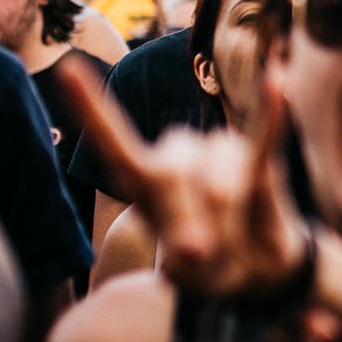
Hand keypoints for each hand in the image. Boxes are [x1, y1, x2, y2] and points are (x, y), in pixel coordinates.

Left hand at [58, 60, 308, 301]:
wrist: (255, 272)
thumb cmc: (209, 266)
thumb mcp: (189, 272)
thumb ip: (185, 258)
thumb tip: (195, 249)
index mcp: (146, 180)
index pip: (115, 142)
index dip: (91, 107)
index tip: (66, 68)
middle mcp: (180, 157)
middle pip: (172, 165)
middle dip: (186, 214)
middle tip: (200, 256)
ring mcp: (220, 156)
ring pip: (219, 167)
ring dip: (227, 213)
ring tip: (232, 246)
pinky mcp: (260, 163)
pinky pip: (265, 136)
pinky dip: (270, 114)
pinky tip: (276, 80)